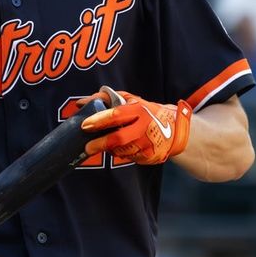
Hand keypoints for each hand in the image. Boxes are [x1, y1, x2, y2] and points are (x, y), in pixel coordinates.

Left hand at [74, 87, 191, 163]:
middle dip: (100, 144)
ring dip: (110, 149)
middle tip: (87, 147)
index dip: (99, 121)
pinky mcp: (149, 157)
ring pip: (121, 151)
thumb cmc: (147, 112)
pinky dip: (120, 154)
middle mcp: (144, 128)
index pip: (116, 115)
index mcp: (139, 111)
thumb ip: (107, 98)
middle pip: (118, 139)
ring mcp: (148, 144)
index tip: (84, 125)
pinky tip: (121, 148)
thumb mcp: (131, 100)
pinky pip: (128, 158)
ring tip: (105, 145)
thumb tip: (81, 102)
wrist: (174, 130)